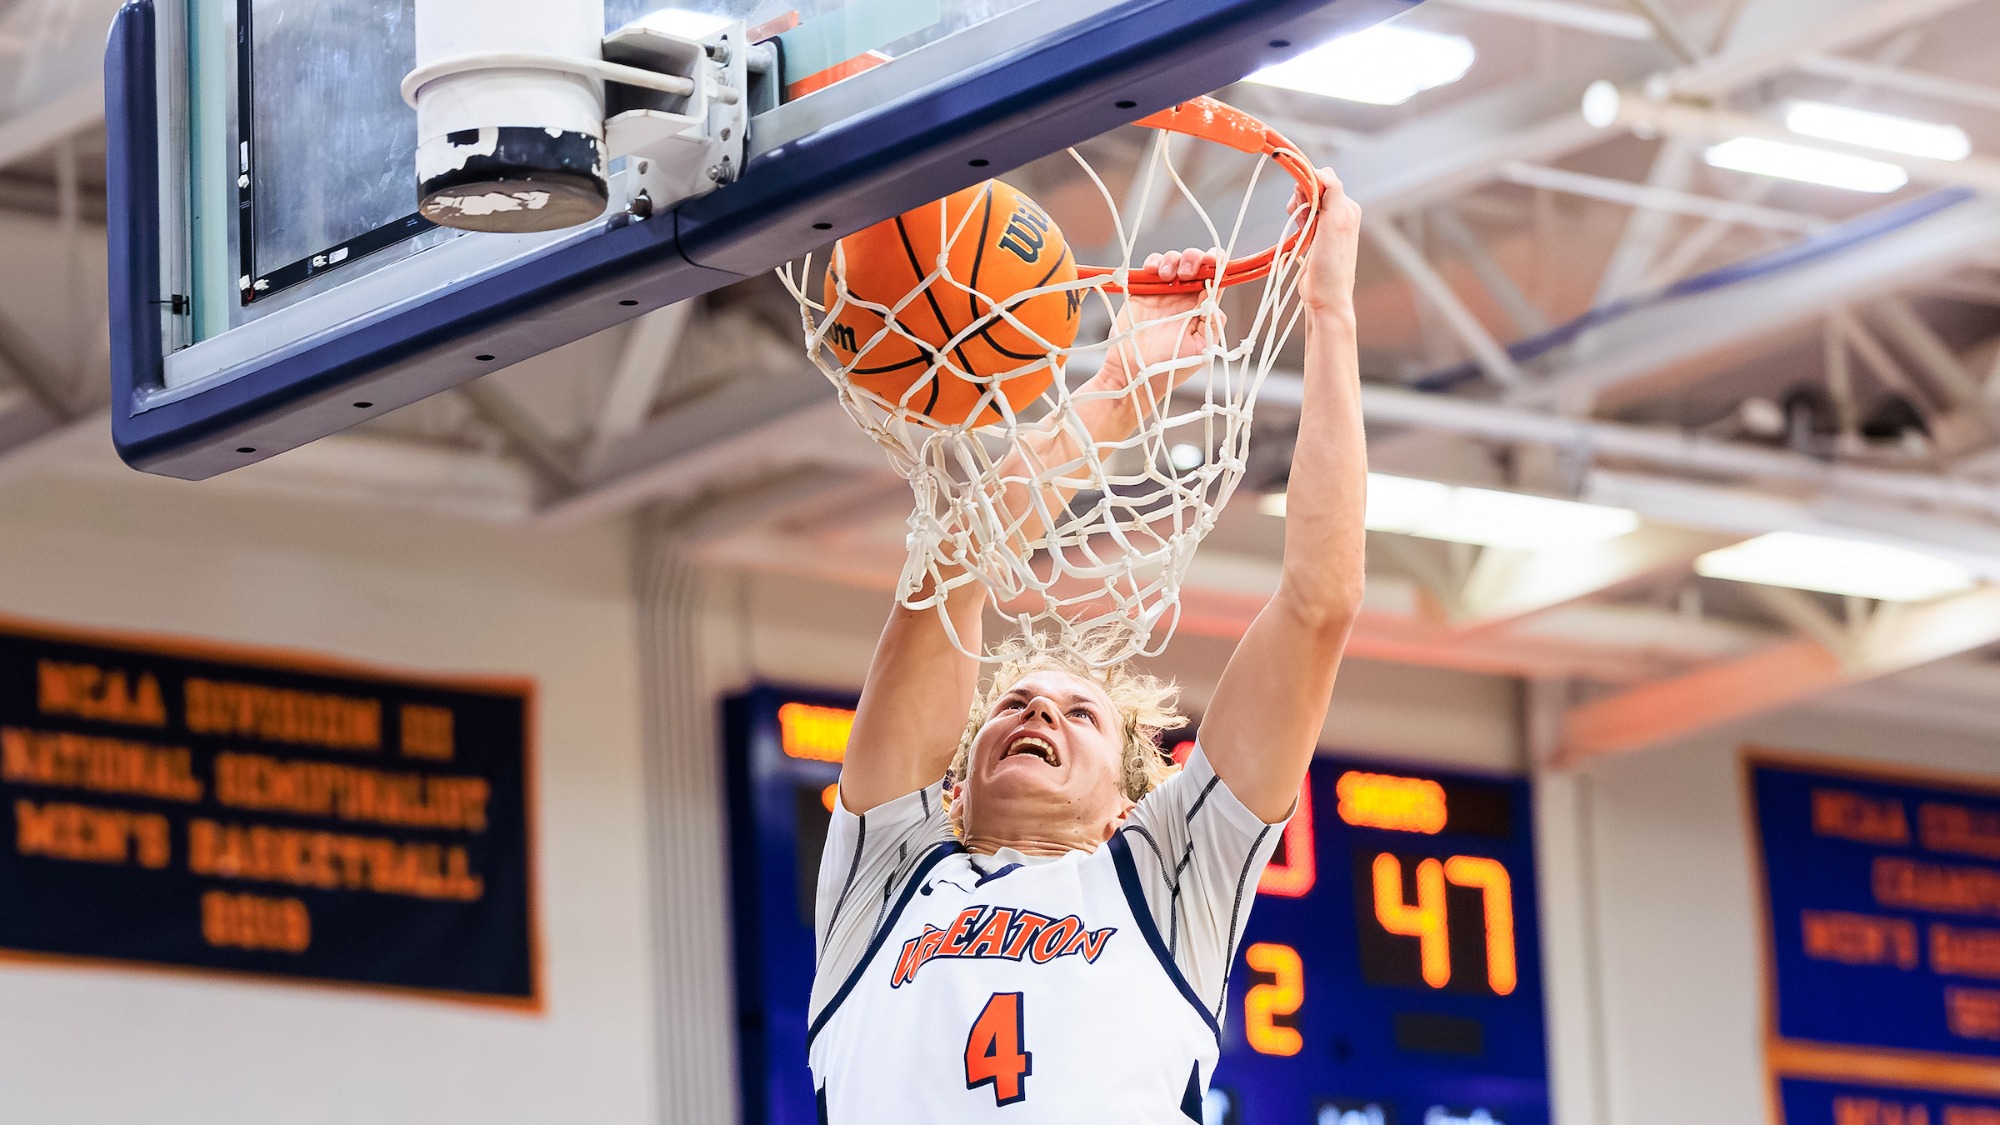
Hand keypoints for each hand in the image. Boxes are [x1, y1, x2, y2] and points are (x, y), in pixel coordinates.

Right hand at [1100, 248, 1224, 389]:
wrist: (1134, 374)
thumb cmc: (1170, 368)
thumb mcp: (1201, 349)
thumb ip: (1212, 323)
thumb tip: (1216, 297)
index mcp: (1202, 308)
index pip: (1216, 278)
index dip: (1217, 264)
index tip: (1214, 262)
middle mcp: (1185, 297)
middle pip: (1196, 263)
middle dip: (1194, 259)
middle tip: (1187, 273)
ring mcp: (1164, 292)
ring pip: (1174, 260)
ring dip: (1174, 260)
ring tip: (1167, 275)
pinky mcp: (1143, 291)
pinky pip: (1151, 266)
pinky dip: (1153, 261)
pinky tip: (1153, 271)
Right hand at [1291, 167, 1358, 317]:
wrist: (1325, 296)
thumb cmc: (1332, 267)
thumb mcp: (1335, 224)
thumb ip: (1331, 194)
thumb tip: (1321, 171)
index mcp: (1348, 208)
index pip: (1325, 178)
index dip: (1309, 182)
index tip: (1301, 198)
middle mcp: (1340, 212)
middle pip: (1313, 187)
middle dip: (1302, 197)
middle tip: (1301, 218)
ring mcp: (1328, 223)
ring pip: (1306, 200)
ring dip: (1298, 209)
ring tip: (1301, 228)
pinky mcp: (1316, 233)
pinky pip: (1302, 214)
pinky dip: (1296, 219)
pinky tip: (1299, 233)